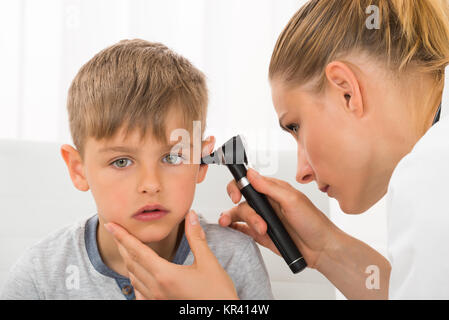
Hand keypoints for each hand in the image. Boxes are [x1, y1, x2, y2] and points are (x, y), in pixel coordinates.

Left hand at [105, 210, 238, 299]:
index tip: (112, 226)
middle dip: (122, 245)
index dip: (123, 236)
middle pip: (131, 262)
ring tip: (126, 248)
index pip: (138, 251)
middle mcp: (157, 289)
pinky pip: (139, 292)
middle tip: (116, 231)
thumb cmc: (217, 294)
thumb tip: (190, 217)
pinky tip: (137, 274)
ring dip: (128, 260)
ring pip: (133, 277)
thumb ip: (196, 238)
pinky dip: (135, 279)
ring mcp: (157, 299)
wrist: (222, 317)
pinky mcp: (161, 305)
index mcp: (166, 275)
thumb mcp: (208, 262)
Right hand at [219, 168, 336, 268]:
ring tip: (261, 230)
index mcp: (273, 190)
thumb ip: (270, 187)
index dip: (237, 186)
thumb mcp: (293, 200)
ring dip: (245, 222)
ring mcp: (262, 218)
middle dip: (245, 211)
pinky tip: (232, 229)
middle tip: (256, 220)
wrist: (321, 249)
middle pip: (242, 200)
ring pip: (240, 215)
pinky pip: (241, 228)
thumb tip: (251, 174)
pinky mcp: (259, 233)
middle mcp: (265, 202)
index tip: (236, 196)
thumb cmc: (313, 223)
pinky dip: (234, 228)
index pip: (247, 181)